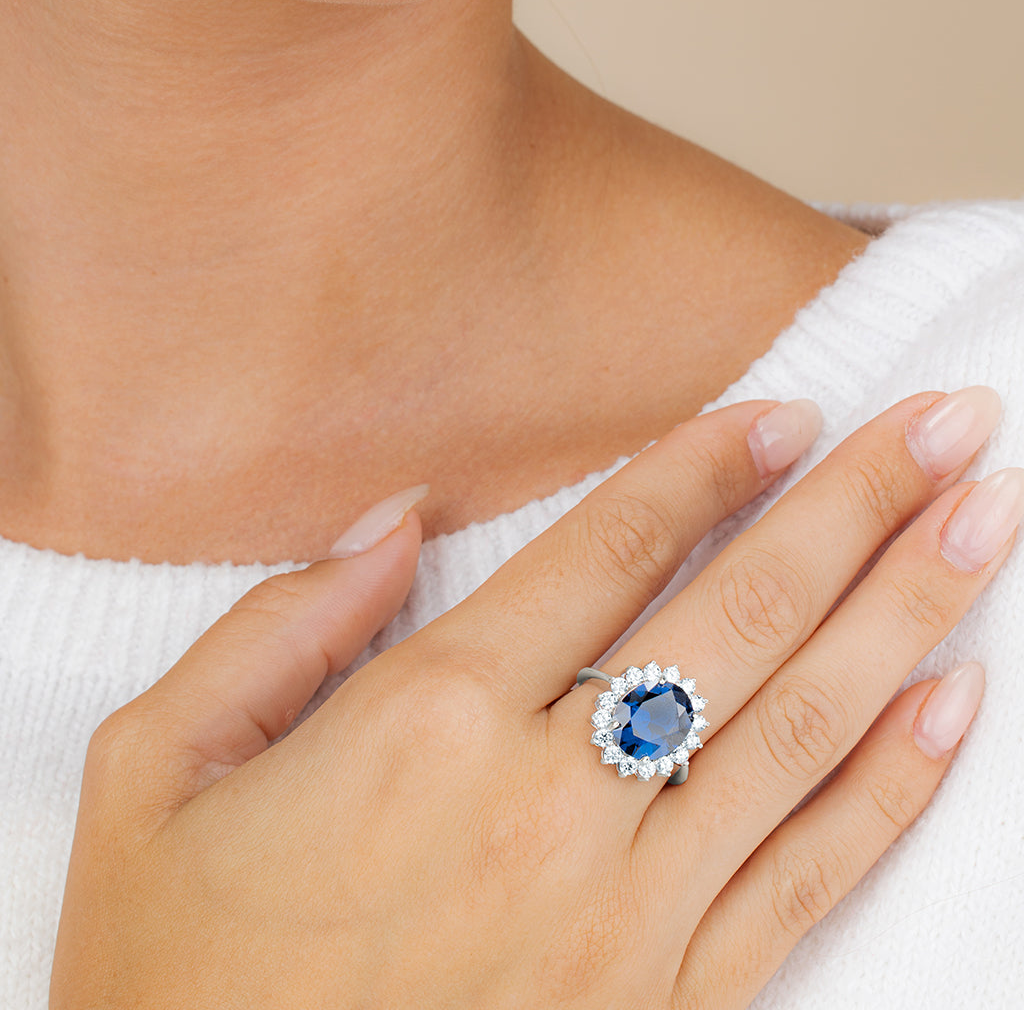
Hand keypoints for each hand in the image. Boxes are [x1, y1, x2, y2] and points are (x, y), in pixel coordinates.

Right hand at [50, 389, 1018, 1008]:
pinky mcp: (663, 1009)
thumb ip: (282, 623)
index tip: (788, 410)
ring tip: (985, 522)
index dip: (707, 465)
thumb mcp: (155, 771)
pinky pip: (805, 880)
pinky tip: (957, 706)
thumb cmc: (168, 972)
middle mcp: (547, 803)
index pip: (607, 551)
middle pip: (739, 615)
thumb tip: (398, 521)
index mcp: (422, 722)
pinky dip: (893, 787)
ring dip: (907, 611)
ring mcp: (623, 915)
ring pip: (801, 729)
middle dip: (859, 504)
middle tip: (950, 423)